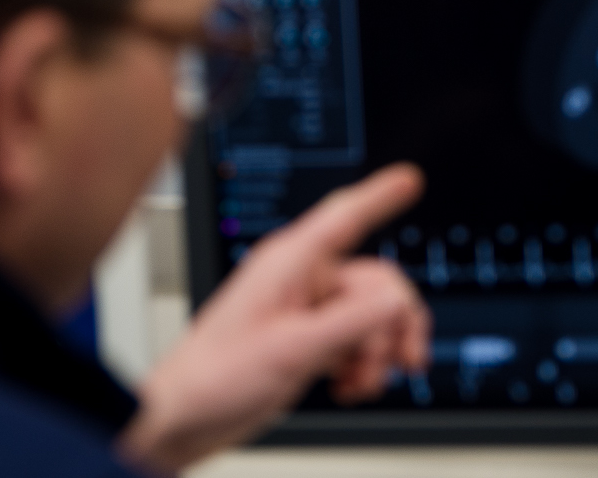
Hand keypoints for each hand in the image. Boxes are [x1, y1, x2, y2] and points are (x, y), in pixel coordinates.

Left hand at [117, 164, 429, 473]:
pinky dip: (364, 365)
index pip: (345, 216)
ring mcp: (308, 312)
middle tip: (404, 358)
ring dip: (379, 350)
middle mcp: (304, 281)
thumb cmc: (216, 374)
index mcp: (291, 264)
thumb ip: (351, 322)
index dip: (380, 194)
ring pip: (372, 316)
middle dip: (394, 322)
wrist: (187, 418)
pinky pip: (357, 340)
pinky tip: (351, 387)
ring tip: (367, 380)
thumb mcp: (291, 348)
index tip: (410, 179)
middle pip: (377, 283)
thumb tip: (397, 301)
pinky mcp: (309, 340)